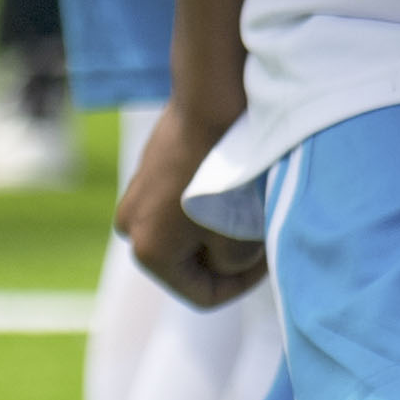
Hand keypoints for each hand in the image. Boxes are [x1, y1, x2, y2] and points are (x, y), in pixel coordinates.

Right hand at [116, 92, 267, 309]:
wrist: (210, 104)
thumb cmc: (228, 174)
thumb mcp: (238, 236)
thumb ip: (231, 266)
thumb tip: (227, 265)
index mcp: (149, 252)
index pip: (202, 295)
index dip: (242, 287)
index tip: (268, 261)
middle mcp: (131, 227)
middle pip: (191, 264)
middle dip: (229, 256)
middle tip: (262, 233)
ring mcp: (135, 196)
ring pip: (186, 232)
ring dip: (218, 228)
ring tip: (251, 209)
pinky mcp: (147, 170)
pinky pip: (178, 204)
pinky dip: (206, 204)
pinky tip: (234, 186)